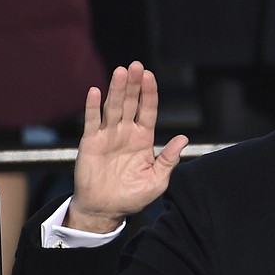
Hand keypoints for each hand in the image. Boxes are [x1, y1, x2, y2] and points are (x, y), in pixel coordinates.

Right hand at [66, 62, 187, 233]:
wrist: (106, 209)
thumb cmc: (133, 195)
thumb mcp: (158, 180)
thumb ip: (169, 159)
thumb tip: (184, 138)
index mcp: (143, 139)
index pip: (148, 110)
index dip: (149, 93)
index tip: (150, 76)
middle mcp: (126, 133)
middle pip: (131, 103)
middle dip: (134, 84)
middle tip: (136, 65)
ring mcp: (108, 136)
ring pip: (113, 108)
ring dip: (116, 90)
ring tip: (121, 72)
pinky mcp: (90, 142)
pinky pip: (92, 122)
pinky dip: (92, 107)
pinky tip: (95, 92)